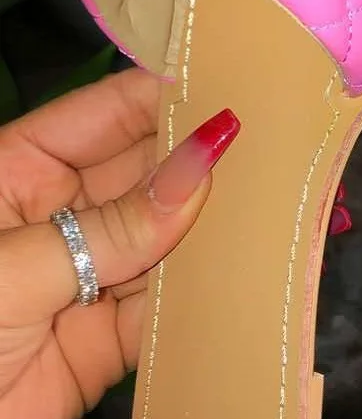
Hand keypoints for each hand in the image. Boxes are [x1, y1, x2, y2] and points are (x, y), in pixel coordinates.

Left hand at [0, 69, 239, 418]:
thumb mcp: (11, 270)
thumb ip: (113, 225)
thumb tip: (203, 165)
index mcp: (20, 171)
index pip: (107, 114)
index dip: (166, 95)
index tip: (231, 82)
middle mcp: (62, 214)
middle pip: (148, 170)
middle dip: (204, 156)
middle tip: (273, 136)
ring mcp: (91, 273)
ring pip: (167, 232)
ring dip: (215, 220)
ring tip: (278, 189)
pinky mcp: (111, 336)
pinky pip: (168, 299)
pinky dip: (206, 287)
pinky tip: (249, 260)